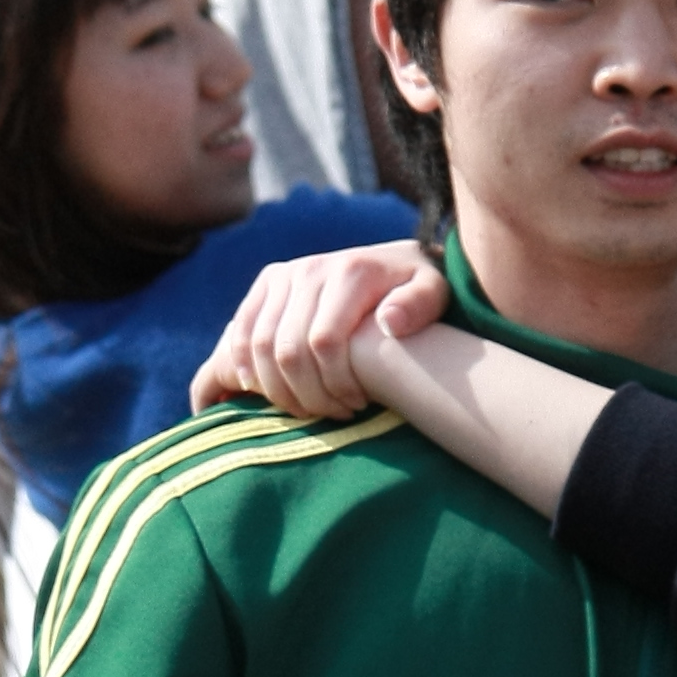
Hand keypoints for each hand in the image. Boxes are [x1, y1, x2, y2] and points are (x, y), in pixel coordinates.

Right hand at [191, 242, 445, 418]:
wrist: (394, 262)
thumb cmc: (416, 289)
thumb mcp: (435, 292)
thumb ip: (420, 305)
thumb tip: (389, 323)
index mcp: (350, 272)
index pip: (323, 342)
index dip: (334, 384)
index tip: (358, 405)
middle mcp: (309, 269)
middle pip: (288, 350)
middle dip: (308, 395)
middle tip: (334, 414)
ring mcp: (283, 276)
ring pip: (257, 346)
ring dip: (277, 390)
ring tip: (308, 409)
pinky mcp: (266, 285)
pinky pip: (240, 332)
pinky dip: (245, 368)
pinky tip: (265, 394)